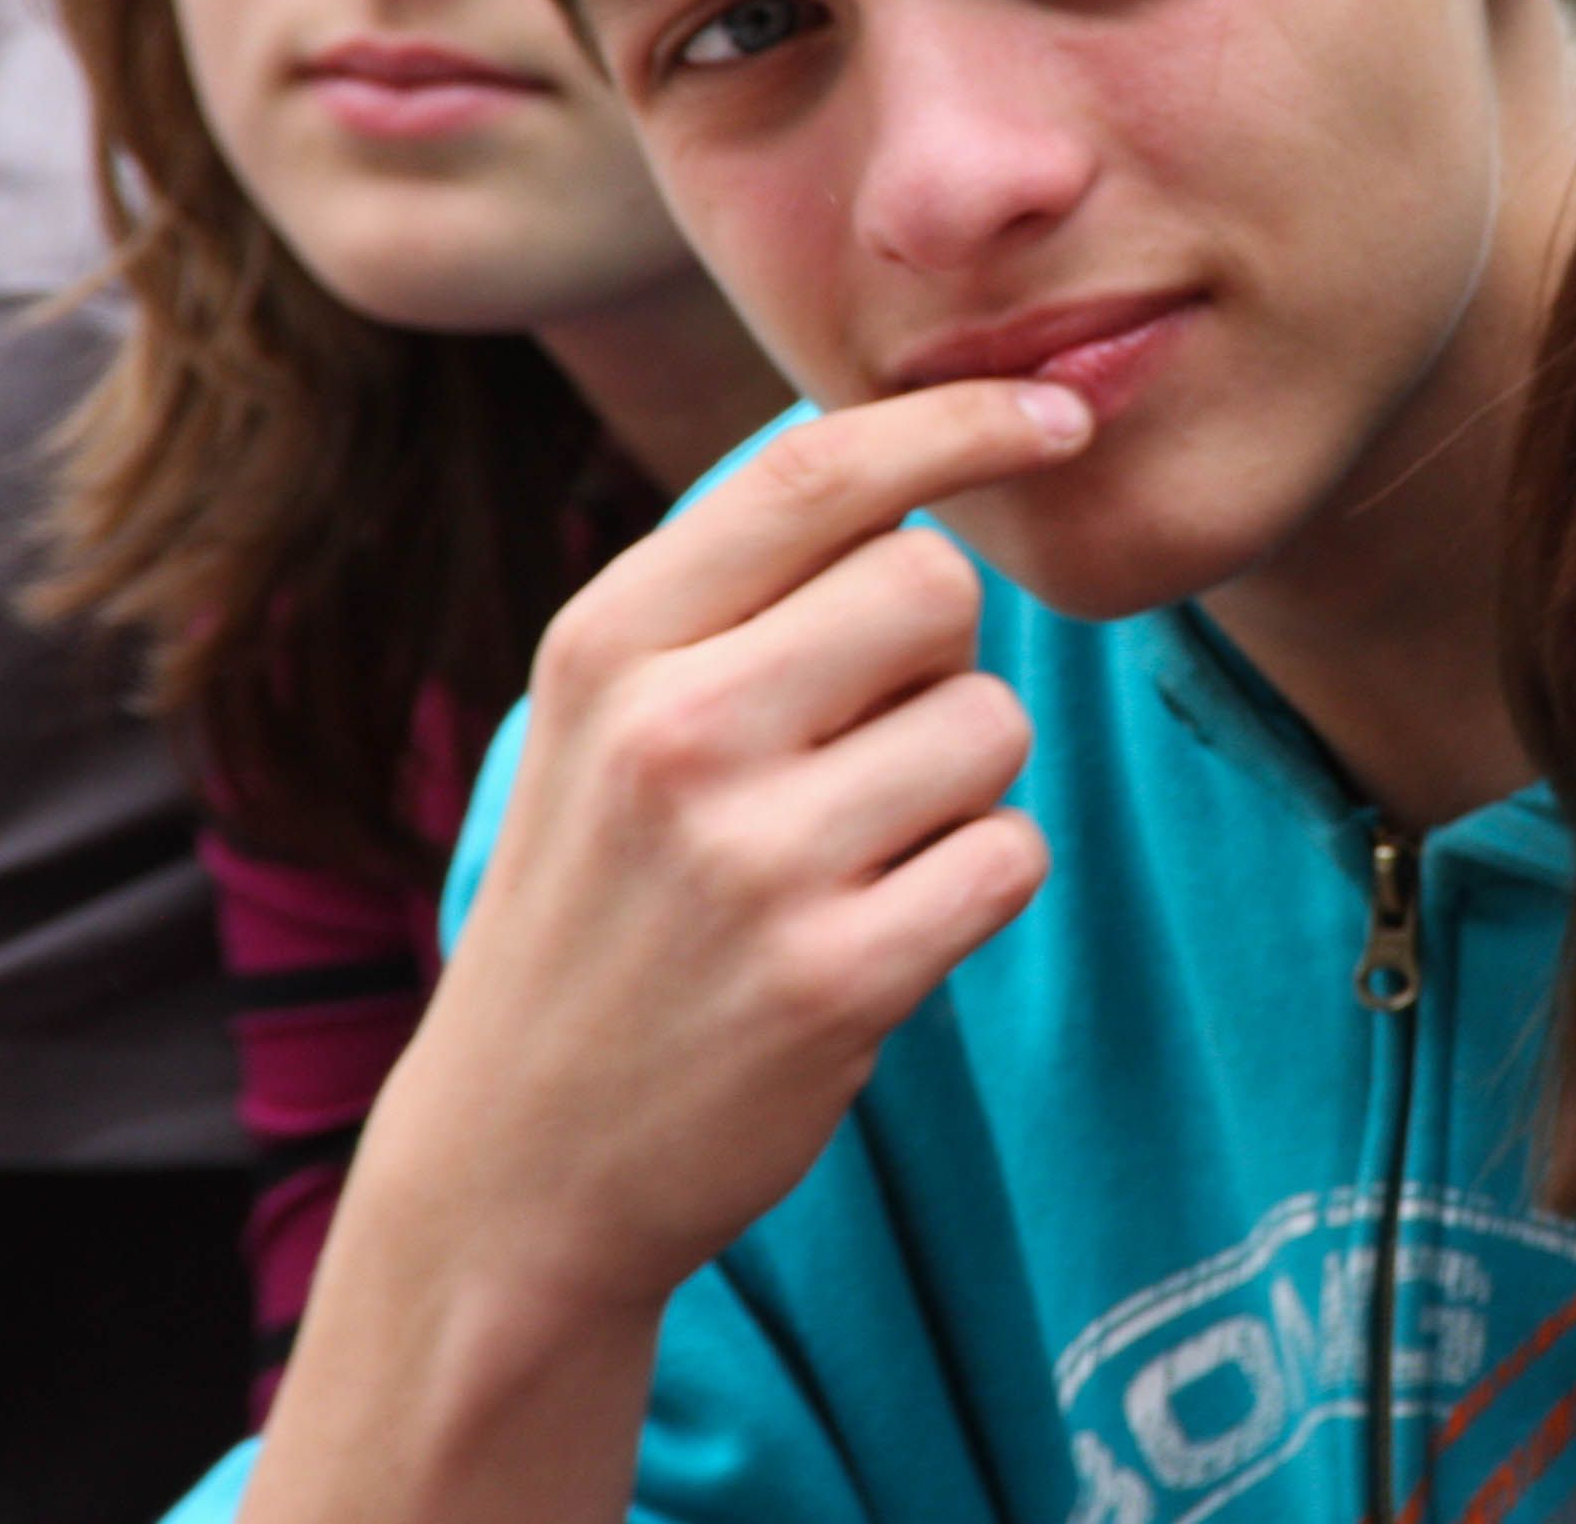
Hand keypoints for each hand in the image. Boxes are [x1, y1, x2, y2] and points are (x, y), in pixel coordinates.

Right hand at [354, 378, 1086, 1318]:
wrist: (517, 1159)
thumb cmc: (599, 902)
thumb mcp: (603, 715)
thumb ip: (735, 587)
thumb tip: (926, 446)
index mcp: (609, 642)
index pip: (816, 470)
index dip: (958, 423)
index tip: (1057, 415)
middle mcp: (671, 732)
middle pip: (935, 586)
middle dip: (939, 655)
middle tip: (859, 744)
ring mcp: (752, 862)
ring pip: (990, 725)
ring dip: (961, 783)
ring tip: (854, 850)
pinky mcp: (834, 980)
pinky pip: (1010, 855)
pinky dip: (978, 882)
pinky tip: (883, 926)